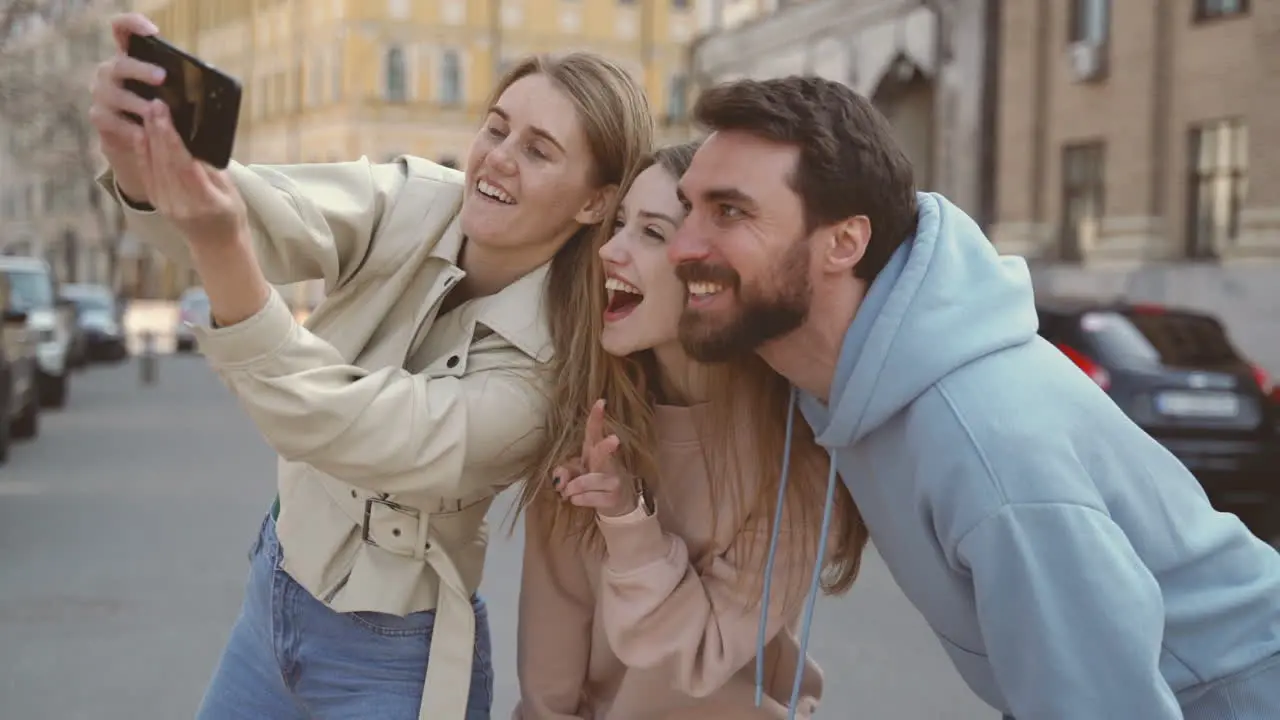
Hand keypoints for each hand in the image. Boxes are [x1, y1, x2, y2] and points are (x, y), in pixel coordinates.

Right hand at [88, 13, 163, 202]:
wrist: (146, 147)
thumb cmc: (165, 115)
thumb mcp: (177, 98)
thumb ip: (182, 87)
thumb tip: (209, 84)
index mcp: (131, 59)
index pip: (122, 30)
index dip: (132, 24)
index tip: (153, 31)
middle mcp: (111, 72)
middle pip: (118, 63)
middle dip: (139, 69)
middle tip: (161, 77)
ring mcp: (103, 94)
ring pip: (110, 92)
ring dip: (135, 102)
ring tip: (153, 110)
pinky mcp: (101, 118)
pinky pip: (108, 119)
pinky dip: (127, 127)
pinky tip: (142, 134)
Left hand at [137, 100, 248, 248]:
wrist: (216, 245)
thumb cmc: (230, 215)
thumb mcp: (230, 192)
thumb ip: (211, 169)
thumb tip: (193, 140)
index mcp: (204, 202)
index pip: (183, 165)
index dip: (171, 138)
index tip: (166, 113)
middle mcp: (180, 204)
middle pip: (164, 162)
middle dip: (158, 130)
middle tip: (154, 103)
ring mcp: (165, 204)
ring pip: (152, 165)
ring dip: (149, 136)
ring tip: (148, 111)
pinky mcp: (156, 201)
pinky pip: (146, 172)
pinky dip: (142, 151)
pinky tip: (141, 133)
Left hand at [554, 400, 635, 517]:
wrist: (616, 504)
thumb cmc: (593, 484)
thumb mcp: (576, 474)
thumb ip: (564, 472)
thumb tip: (559, 481)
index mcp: (594, 451)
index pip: (594, 432)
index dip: (596, 417)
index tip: (601, 402)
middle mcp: (606, 463)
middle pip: (603, 452)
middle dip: (606, 447)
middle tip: (615, 440)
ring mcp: (613, 480)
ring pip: (588, 481)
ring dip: (573, 488)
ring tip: (568, 493)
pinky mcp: (613, 497)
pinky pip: (588, 498)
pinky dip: (578, 500)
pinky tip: (577, 500)